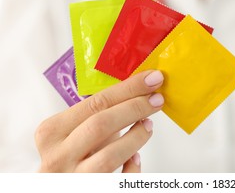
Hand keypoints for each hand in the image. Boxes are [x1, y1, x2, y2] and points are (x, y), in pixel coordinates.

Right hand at [35, 70, 163, 171]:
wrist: (60, 187)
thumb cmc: (70, 155)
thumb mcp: (75, 131)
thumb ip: (97, 114)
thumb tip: (138, 90)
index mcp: (51, 132)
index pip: (95, 103)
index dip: (128, 89)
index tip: (152, 79)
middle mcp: (57, 157)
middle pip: (101, 124)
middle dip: (135, 107)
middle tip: (156, 99)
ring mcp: (72, 179)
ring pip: (109, 156)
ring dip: (136, 136)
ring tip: (148, 125)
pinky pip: (118, 182)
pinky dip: (132, 168)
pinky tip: (136, 157)